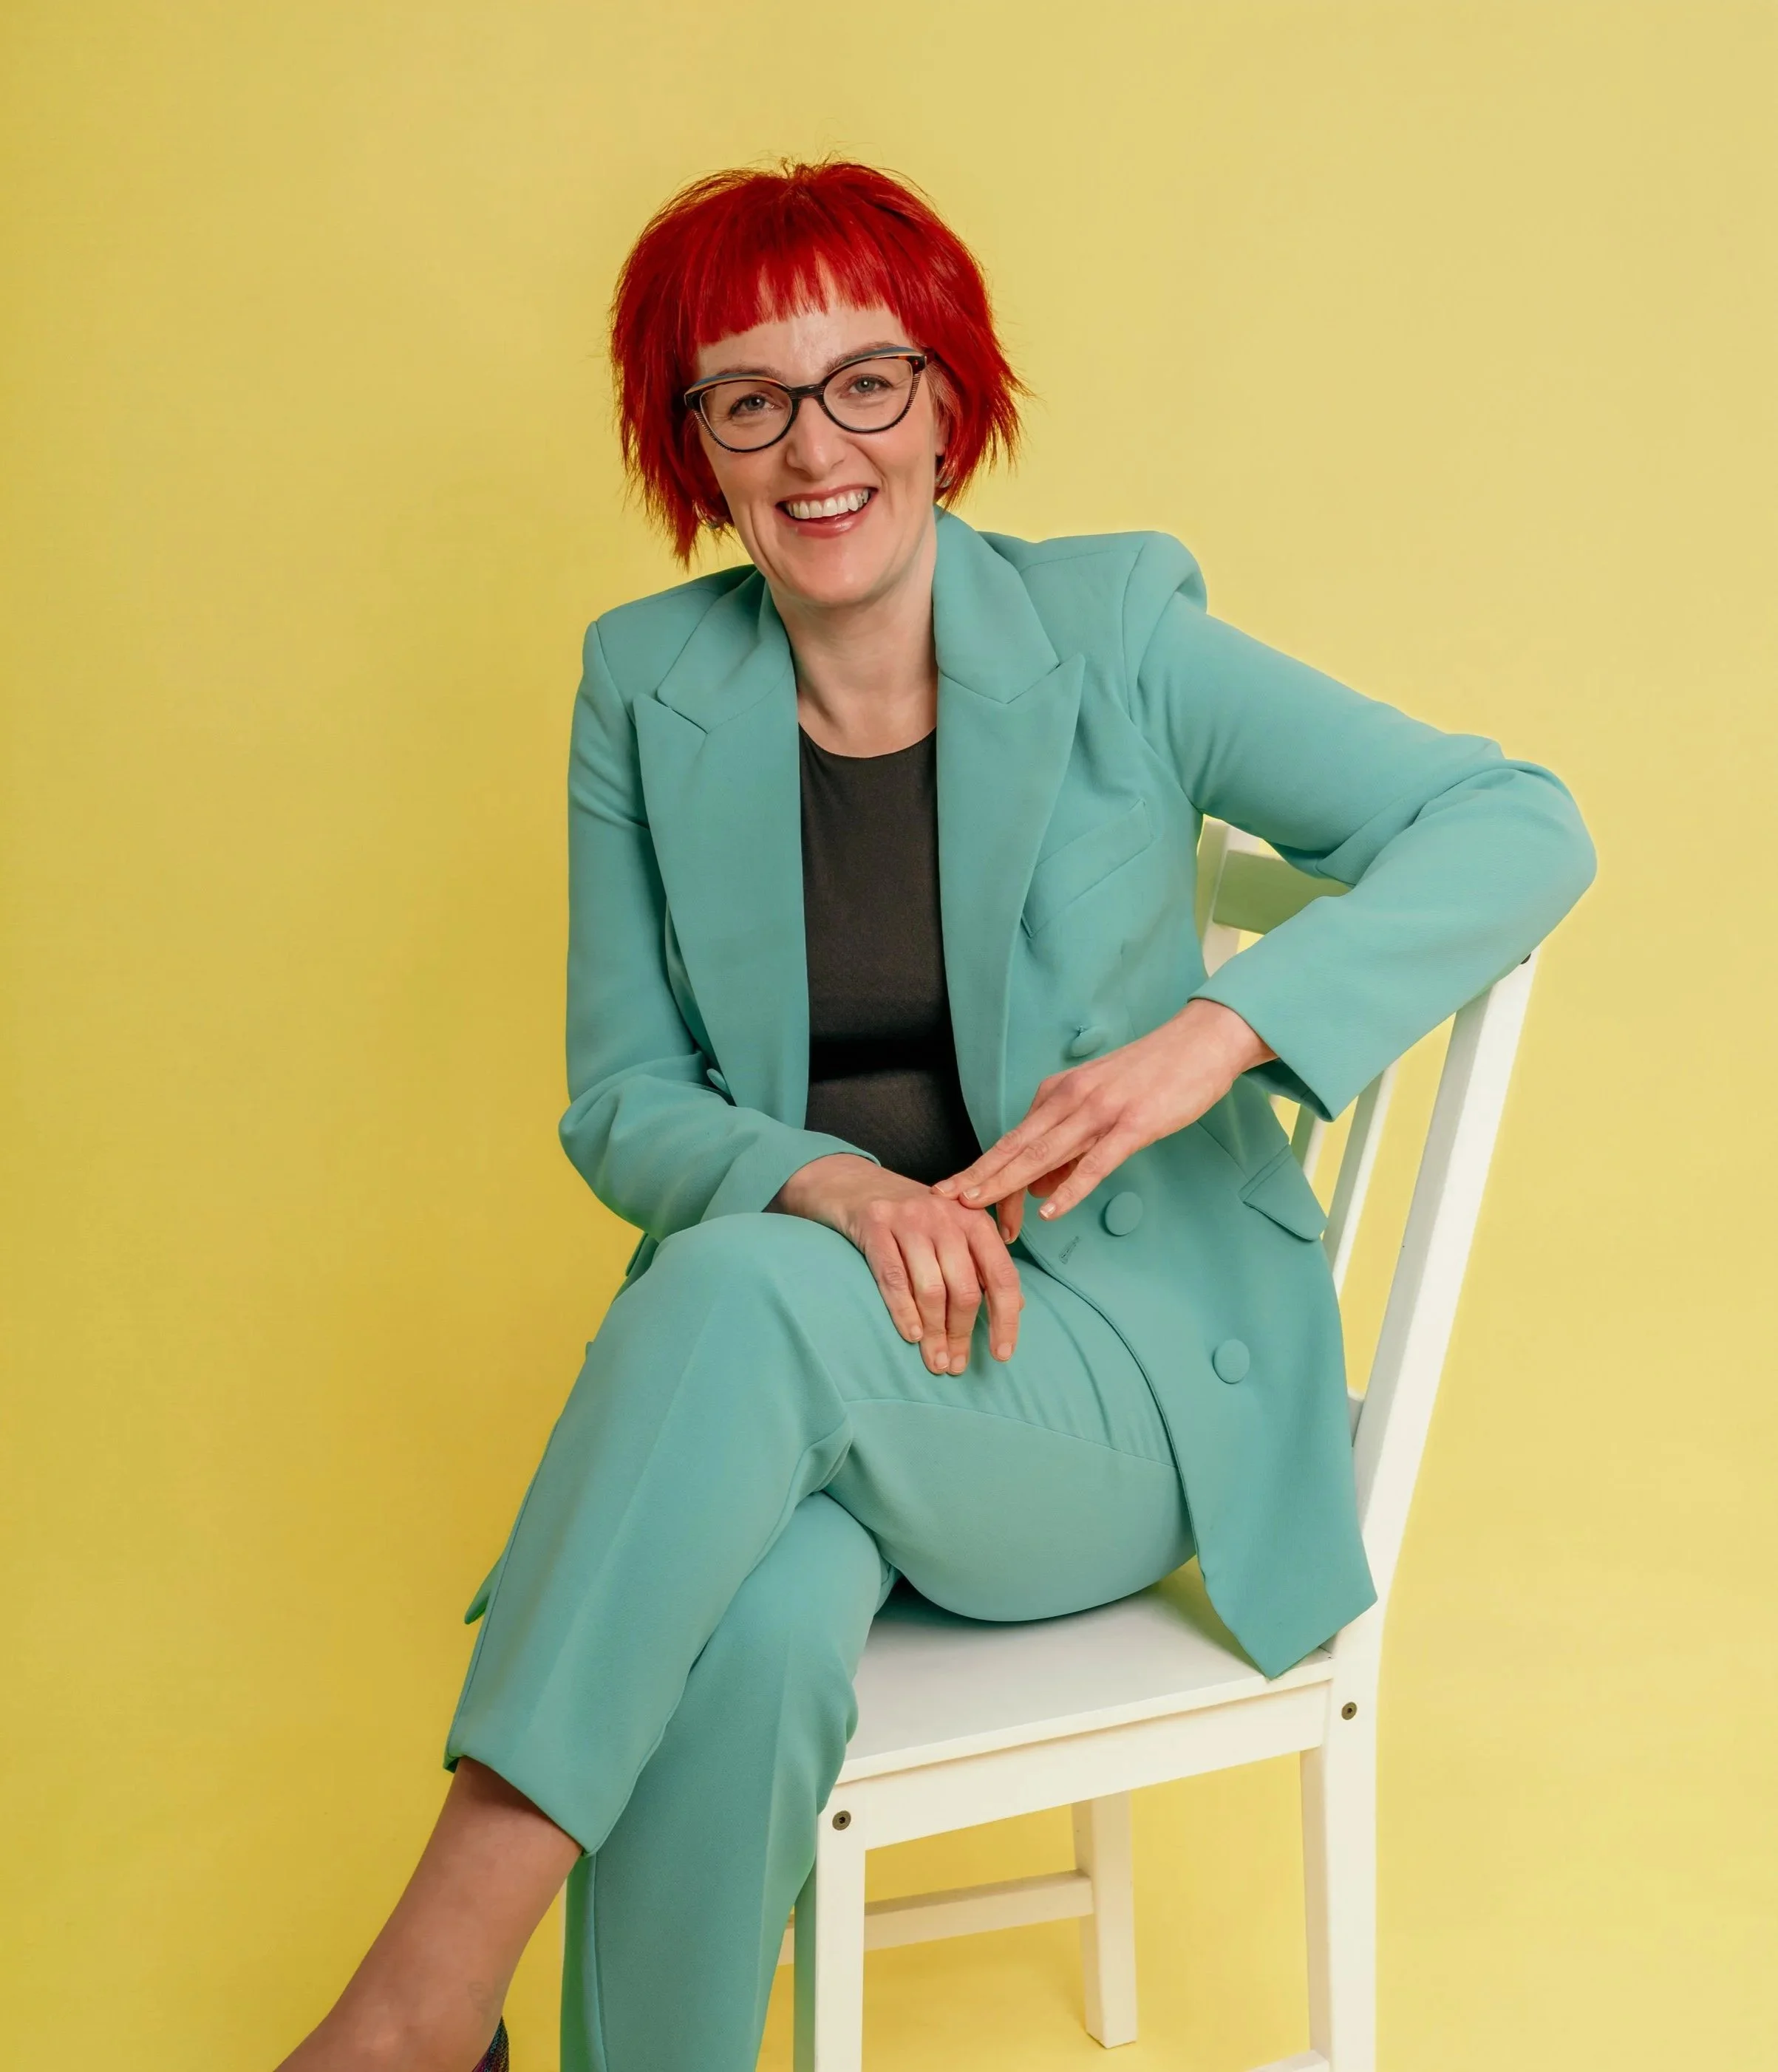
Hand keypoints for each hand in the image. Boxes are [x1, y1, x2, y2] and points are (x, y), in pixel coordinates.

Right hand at [771, 1154, 1023, 1372]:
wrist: (853, 1182)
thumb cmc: (911, 1217)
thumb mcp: (953, 1230)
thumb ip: (983, 1263)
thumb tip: (1018, 1307)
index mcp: (975, 1220)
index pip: (1002, 1276)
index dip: (1005, 1319)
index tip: (1002, 1355)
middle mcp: (947, 1216)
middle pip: (965, 1288)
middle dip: (961, 1333)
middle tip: (954, 1365)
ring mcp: (910, 1219)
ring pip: (931, 1288)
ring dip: (934, 1333)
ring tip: (934, 1362)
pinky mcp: (875, 1224)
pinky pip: (893, 1277)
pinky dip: (904, 1311)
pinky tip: (911, 1336)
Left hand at [932, 1000, 1274, 1232]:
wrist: (1201, 1041)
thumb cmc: (1152, 1077)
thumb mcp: (1100, 1109)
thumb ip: (1067, 1149)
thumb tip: (1037, 1190)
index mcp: (1058, 1094)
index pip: (1013, 1141)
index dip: (986, 1174)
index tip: (960, 1200)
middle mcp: (1069, 1099)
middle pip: (1015, 1147)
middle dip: (978, 1177)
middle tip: (944, 1201)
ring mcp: (1100, 1112)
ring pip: (1043, 1153)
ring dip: (1007, 1182)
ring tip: (978, 1206)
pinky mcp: (1132, 1124)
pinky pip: (1095, 1162)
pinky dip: (1071, 1188)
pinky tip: (1051, 1210)